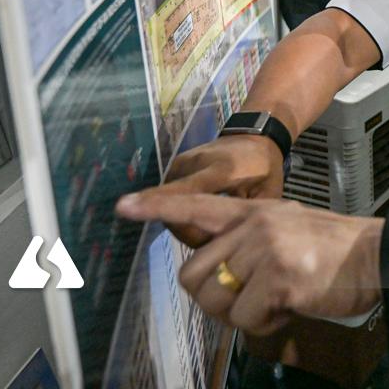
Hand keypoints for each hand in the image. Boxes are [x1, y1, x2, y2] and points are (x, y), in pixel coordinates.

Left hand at [116, 193, 382, 334]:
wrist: (378, 256)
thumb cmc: (335, 251)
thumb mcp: (288, 228)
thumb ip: (250, 239)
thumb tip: (217, 270)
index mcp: (255, 211)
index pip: (197, 205)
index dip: (157, 206)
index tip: (124, 206)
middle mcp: (255, 225)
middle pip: (193, 275)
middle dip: (215, 299)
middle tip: (249, 301)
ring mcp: (266, 249)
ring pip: (215, 300)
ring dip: (240, 314)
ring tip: (275, 302)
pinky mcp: (279, 277)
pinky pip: (244, 319)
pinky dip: (265, 324)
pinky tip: (289, 308)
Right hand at [126, 136, 283, 245]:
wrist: (254, 137)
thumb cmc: (264, 169)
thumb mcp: (265, 195)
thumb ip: (245, 220)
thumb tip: (224, 251)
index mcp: (221, 169)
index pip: (186, 190)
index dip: (157, 202)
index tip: (124, 207)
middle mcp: (193, 164)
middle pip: (175, 209)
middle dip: (192, 232)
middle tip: (217, 237)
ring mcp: (180, 164)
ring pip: (171, 207)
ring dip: (187, 225)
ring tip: (214, 225)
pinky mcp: (174, 168)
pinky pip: (171, 199)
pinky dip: (183, 214)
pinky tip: (203, 217)